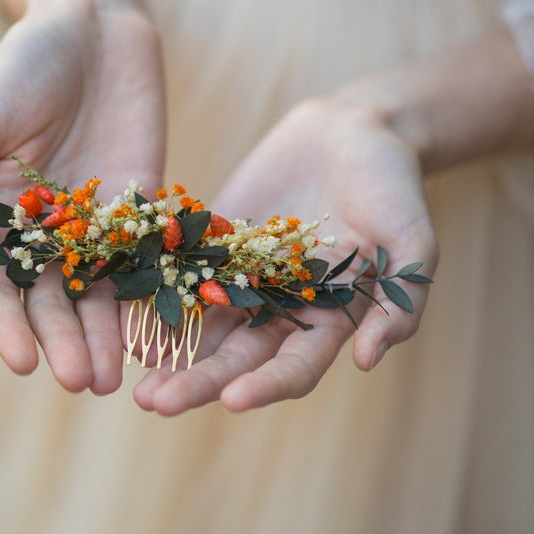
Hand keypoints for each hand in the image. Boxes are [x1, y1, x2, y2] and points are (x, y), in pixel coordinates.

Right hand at [0, 0, 165, 395]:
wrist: (92, 23)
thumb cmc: (23, 65)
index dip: (9, 327)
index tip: (23, 364)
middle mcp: (46, 229)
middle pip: (54, 299)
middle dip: (65, 341)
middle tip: (82, 384)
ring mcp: (96, 222)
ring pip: (100, 291)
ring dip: (105, 335)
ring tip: (114, 378)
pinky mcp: (141, 207)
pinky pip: (146, 260)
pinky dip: (150, 297)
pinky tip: (161, 334)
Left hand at [133, 98, 437, 414]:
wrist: (353, 129)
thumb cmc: (393, 185)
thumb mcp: (412, 239)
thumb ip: (399, 300)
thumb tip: (368, 360)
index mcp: (329, 319)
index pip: (295, 366)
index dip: (266, 386)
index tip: (232, 402)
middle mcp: (281, 309)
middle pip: (236, 358)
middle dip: (197, 382)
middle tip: (155, 404)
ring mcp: (243, 279)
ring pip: (201, 327)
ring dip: (167, 355)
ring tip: (131, 380)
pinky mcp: (214, 245)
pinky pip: (179, 276)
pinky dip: (153, 299)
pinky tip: (120, 318)